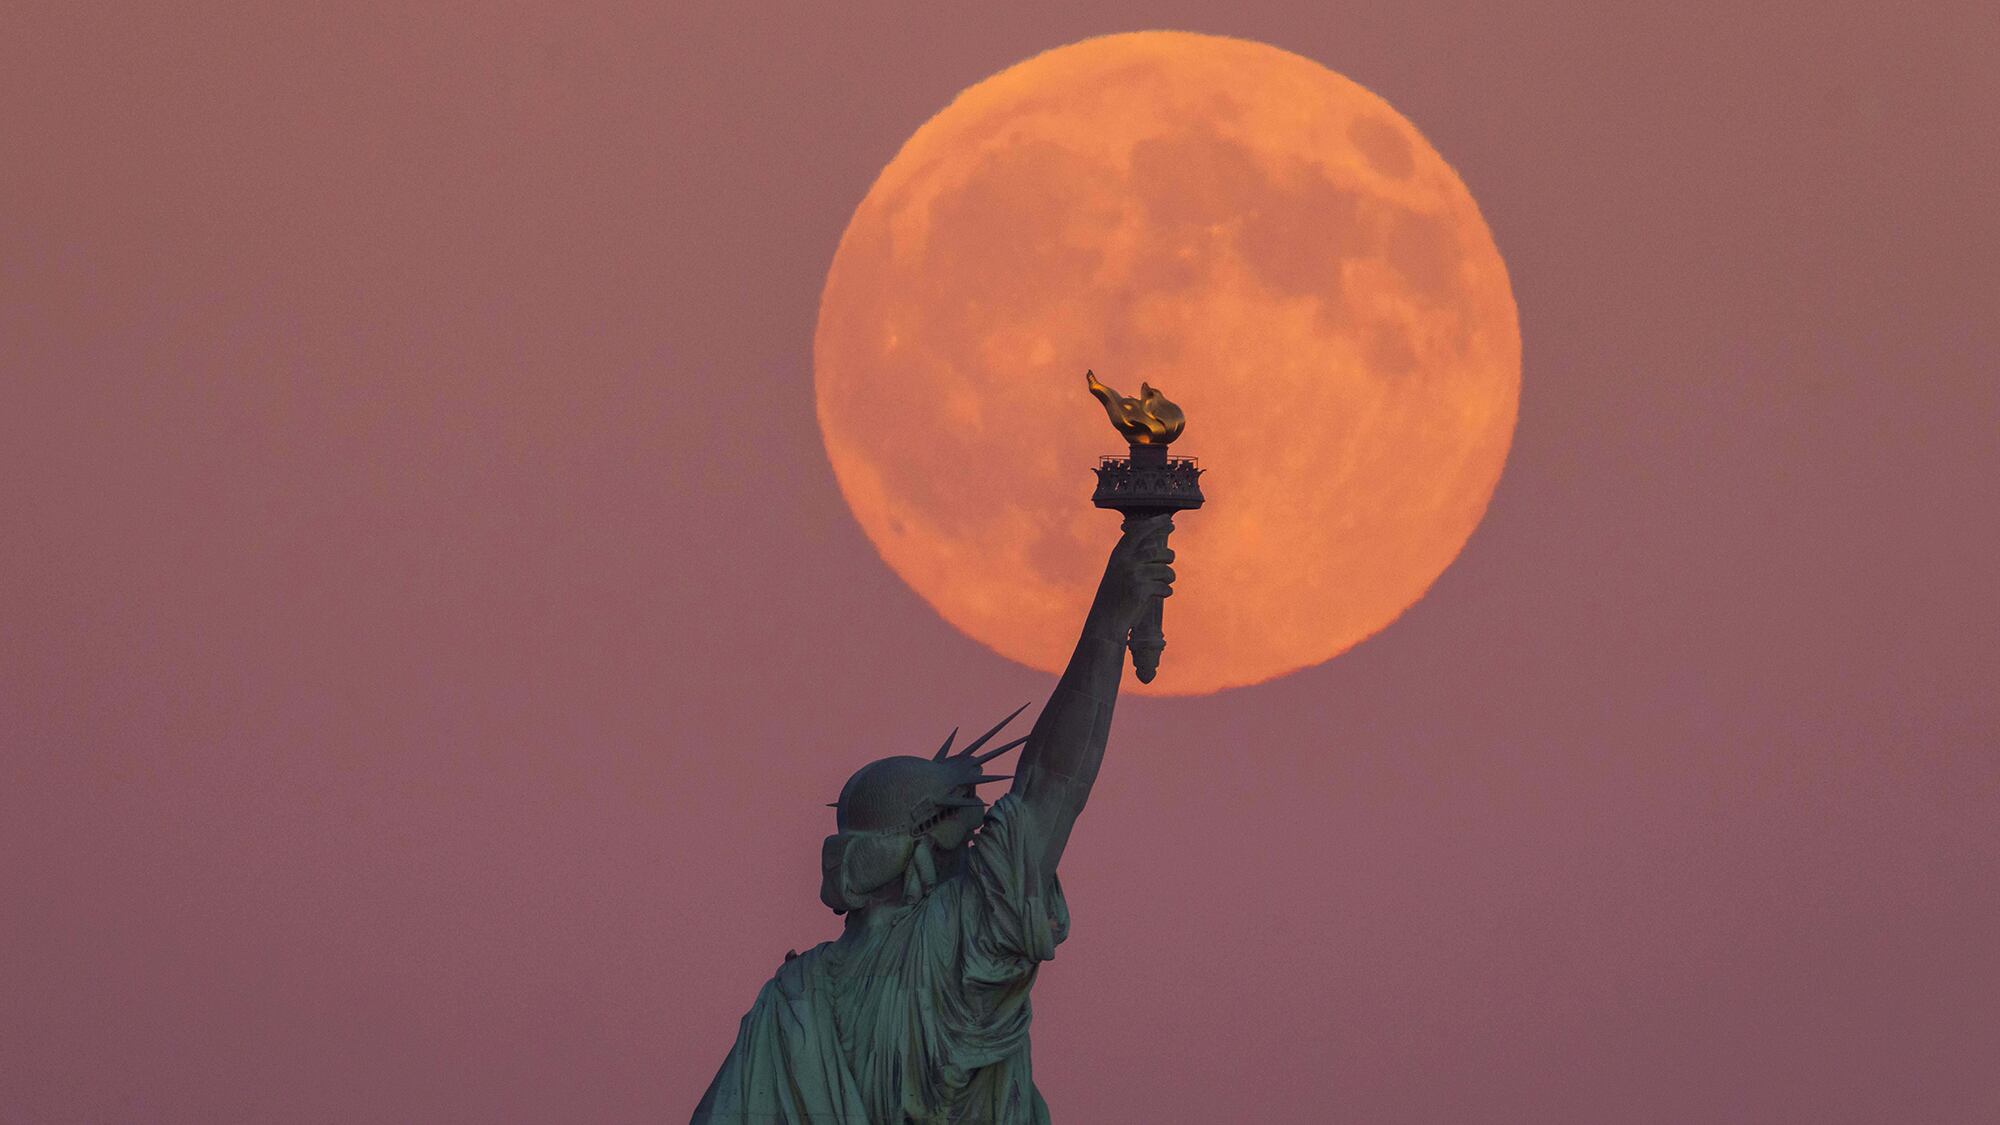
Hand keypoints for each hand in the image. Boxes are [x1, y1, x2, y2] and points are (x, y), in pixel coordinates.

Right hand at [1089, 514, 1175, 636]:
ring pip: (1164, 569)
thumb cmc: (1115, 598)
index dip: (1154, 524)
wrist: (1105, 621)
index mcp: (1118, 555)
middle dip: (1168, 556)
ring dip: (1169, 576)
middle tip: (1170, 559)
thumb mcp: (1119, 573)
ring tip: (1166, 582)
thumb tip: (1158, 549)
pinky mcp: (1141, 590)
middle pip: (1157, 551)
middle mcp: (1125, 561)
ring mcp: (1133, 575)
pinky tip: (1162, 594)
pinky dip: (1166, 591)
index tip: (1168, 520)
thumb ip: (1134, 560)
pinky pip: (1164, 587)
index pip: (1138, 532)